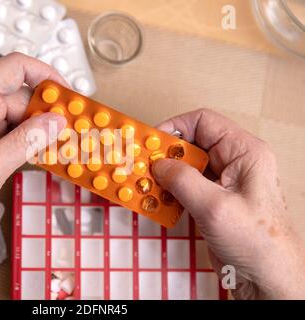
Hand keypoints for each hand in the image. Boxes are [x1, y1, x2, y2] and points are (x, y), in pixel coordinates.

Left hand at [0, 53, 66, 228]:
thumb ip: (28, 141)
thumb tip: (56, 122)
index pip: (14, 67)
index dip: (45, 74)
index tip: (66, 93)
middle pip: (22, 96)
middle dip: (47, 113)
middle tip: (70, 130)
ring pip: (20, 115)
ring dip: (39, 130)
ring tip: (59, 146)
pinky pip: (13, 130)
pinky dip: (29, 141)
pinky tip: (42, 153)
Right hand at [152, 108, 304, 298]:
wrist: (266, 277)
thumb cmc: (257, 242)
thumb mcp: (214, 206)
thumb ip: (183, 180)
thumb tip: (159, 164)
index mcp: (244, 152)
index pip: (204, 122)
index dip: (175, 127)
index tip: (152, 141)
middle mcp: (235, 163)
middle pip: (192, 145)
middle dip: (166, 155)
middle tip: (143, 165)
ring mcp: (224, 182)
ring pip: (187, 167)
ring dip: (165, 175)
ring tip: (146, 184)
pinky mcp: (214, 200)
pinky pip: (187, 187)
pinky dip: (171, 191)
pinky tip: (157, 200)